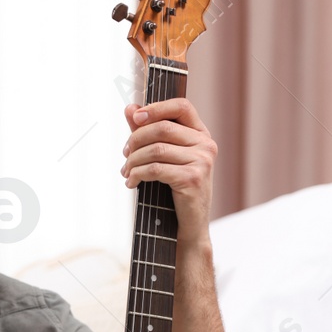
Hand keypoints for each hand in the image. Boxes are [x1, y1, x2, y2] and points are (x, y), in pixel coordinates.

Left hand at [121, 98, 215, 252]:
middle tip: (125, 155)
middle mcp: (206, 145)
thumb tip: (129, 108)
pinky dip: (137, 174)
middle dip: (136, 140)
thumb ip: (147, 132)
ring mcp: (202, 162)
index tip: (135, 118)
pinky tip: (132, 182)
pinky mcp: (192, 178)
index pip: (182, 106)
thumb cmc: (176, 190)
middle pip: (162, 127)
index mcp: (201, 135)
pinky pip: (156, 169)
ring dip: (133, 161)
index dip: (156, 107)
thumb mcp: (163, 157)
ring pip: (156, 149)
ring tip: (126, 171)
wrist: (189, 225)